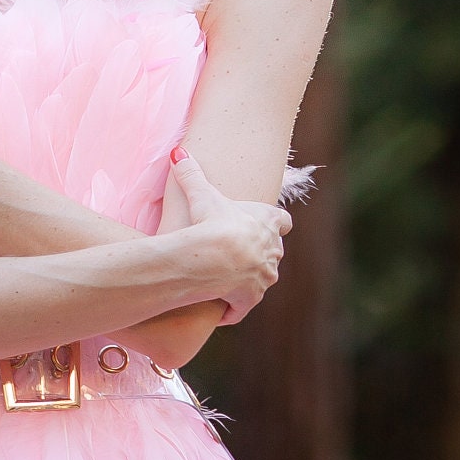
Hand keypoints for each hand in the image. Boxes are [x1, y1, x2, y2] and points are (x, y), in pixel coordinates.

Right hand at [167, 153, 290, 322]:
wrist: (211, 257)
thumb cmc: (210, 221)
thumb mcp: (201, 195)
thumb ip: (191, 174)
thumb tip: (178, 152)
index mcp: (268, 222)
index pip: (282, 221)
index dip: (273, 223)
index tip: (265, 225)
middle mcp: (272, 250)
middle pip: (273, 251)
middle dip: (258, 253)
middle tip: (234, 253)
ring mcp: (264, 277)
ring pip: (261, 279)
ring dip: (246, 280)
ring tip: (223, 279)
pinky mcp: (250, 299)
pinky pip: (241, 306)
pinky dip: (230, 306)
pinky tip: (216, 304)